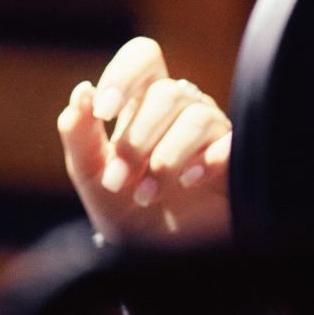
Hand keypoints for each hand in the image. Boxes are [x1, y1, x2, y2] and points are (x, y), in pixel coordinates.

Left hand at [57, 36, 231, 245]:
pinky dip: (205, 160)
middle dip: (136, 139)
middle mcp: (179, 110)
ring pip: (196, 116)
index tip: (103, 111)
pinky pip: (229, 141)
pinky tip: (189, 182)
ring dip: (165, 158)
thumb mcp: (90, 177)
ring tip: (147, 195)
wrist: (158, 258)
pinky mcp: (236, 159)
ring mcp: (211, 132)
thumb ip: (78, 136)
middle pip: (167, 92)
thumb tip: (81, 93)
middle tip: (118, 180)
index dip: (124, 74)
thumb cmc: (123, 211)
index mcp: (142, 103)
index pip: (143, 56)